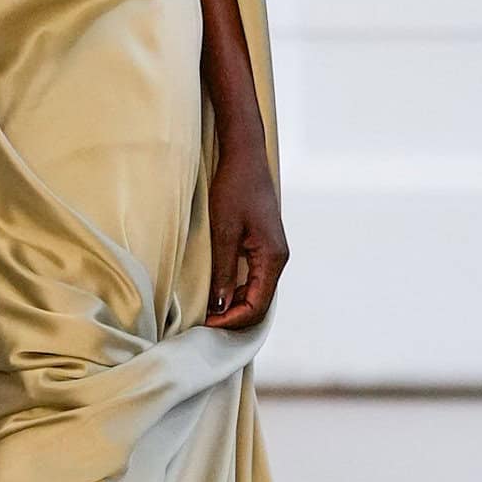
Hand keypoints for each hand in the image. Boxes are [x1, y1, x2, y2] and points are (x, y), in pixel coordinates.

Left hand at [205, 144, 287, 330]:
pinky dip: (237, 290)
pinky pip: (253, 278)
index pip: (257, 305)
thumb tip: (220, 306)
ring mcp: (272, 253)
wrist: (245, 157)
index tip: (205, 324)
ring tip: (207, 311)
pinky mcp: (263, 246)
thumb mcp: (224, 232)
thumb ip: (223, 271)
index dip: (232, 320)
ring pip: (257, 292)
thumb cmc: (234, 188)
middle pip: (259, 303)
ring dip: (234, 305)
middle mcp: (278, 259)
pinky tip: (217, 291)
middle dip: (233, 317)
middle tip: (203, 323)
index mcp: (273, 258)